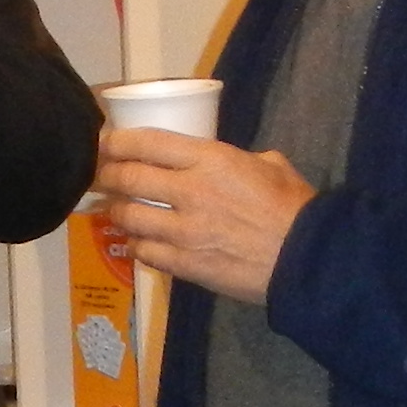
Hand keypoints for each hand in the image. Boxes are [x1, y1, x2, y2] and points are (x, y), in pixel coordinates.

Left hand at [95, 131, 312, 308]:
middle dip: (106, 175)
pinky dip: (134, 246)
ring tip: (113, 210)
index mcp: (211, 160)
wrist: (308, 260)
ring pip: (130, 217)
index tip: (105, 142)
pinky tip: (133, 244)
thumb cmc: (295, 208)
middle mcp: (190, 192)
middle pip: (129, 178)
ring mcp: (184, 231)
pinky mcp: (185, 265)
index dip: (118, 141)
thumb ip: (238, 158)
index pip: (148, 143)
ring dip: (116, 212)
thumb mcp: (271, 164)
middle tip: (99, 176)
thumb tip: (226, 161)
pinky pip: (146, 253)